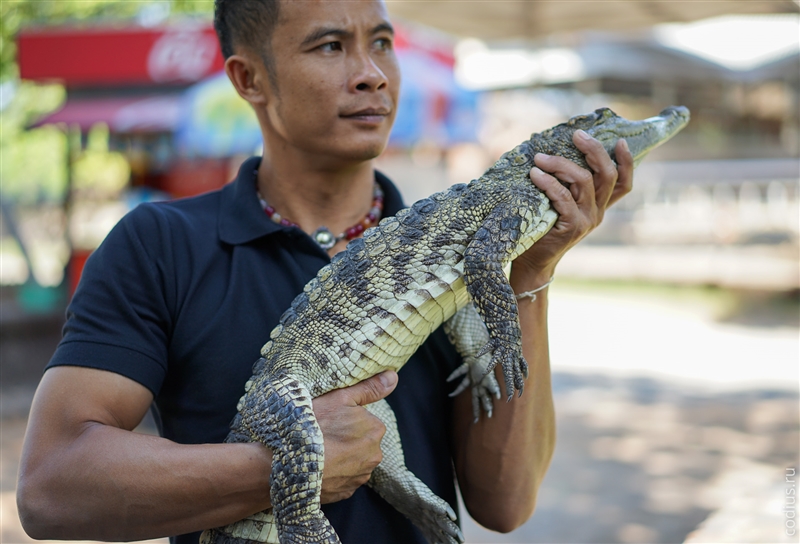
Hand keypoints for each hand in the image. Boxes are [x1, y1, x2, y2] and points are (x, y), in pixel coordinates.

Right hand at [313, 371, 397, 502]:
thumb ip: (370, 387)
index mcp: (376, 429)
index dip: (345, 419)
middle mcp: (374, 455)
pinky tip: (318, 466)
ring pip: (352, 461)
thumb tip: (393, 376)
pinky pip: (342, 479)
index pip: (364, 420)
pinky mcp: (346, 492)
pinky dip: (333, 473)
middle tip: (322, 435)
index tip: (329, 420)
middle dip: (345, 439)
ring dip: (340, 457)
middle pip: (360, 441)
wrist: (291, 462)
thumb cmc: (314, 425)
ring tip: (318, 451)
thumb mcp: (341, 397)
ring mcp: (361, 476)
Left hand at [513, 130, 633, 280]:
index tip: (620, 141)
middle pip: (608, 175)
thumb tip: (550, 150)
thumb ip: (564, 184)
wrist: (533, 261)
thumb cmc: (540, 227)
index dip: (627, 162)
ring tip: (540, 158)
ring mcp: (587, 220)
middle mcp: (598, 212)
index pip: (623, 183)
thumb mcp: (557, 204)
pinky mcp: (573, 226)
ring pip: (585, 181)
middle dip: (594, 150)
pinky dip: (549, 182)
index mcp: (598, 206)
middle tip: (577, 135)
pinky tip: (534, 174)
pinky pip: (564, 197)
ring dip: (561, 164)